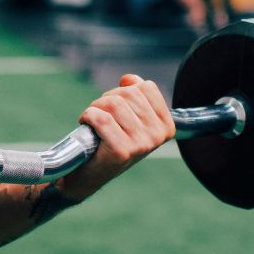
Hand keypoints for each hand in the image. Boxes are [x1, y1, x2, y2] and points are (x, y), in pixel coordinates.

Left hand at [60, 75, 174, 202]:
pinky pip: (101, 118)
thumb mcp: (130, 118)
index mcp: (166, 126)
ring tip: (93, 121)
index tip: (117, 106)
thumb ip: (135, 95)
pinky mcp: (121, 151)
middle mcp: (157, 136)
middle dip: (107, 98)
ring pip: (113, 104)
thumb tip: (129, 79)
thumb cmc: (109, 142)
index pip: (147, 87)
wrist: (89, 175)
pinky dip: (88, 117)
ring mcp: (141, 145)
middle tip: (100, 114)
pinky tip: (86, 125)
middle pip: (128, 93)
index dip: (125, 89)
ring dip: (96, 107)